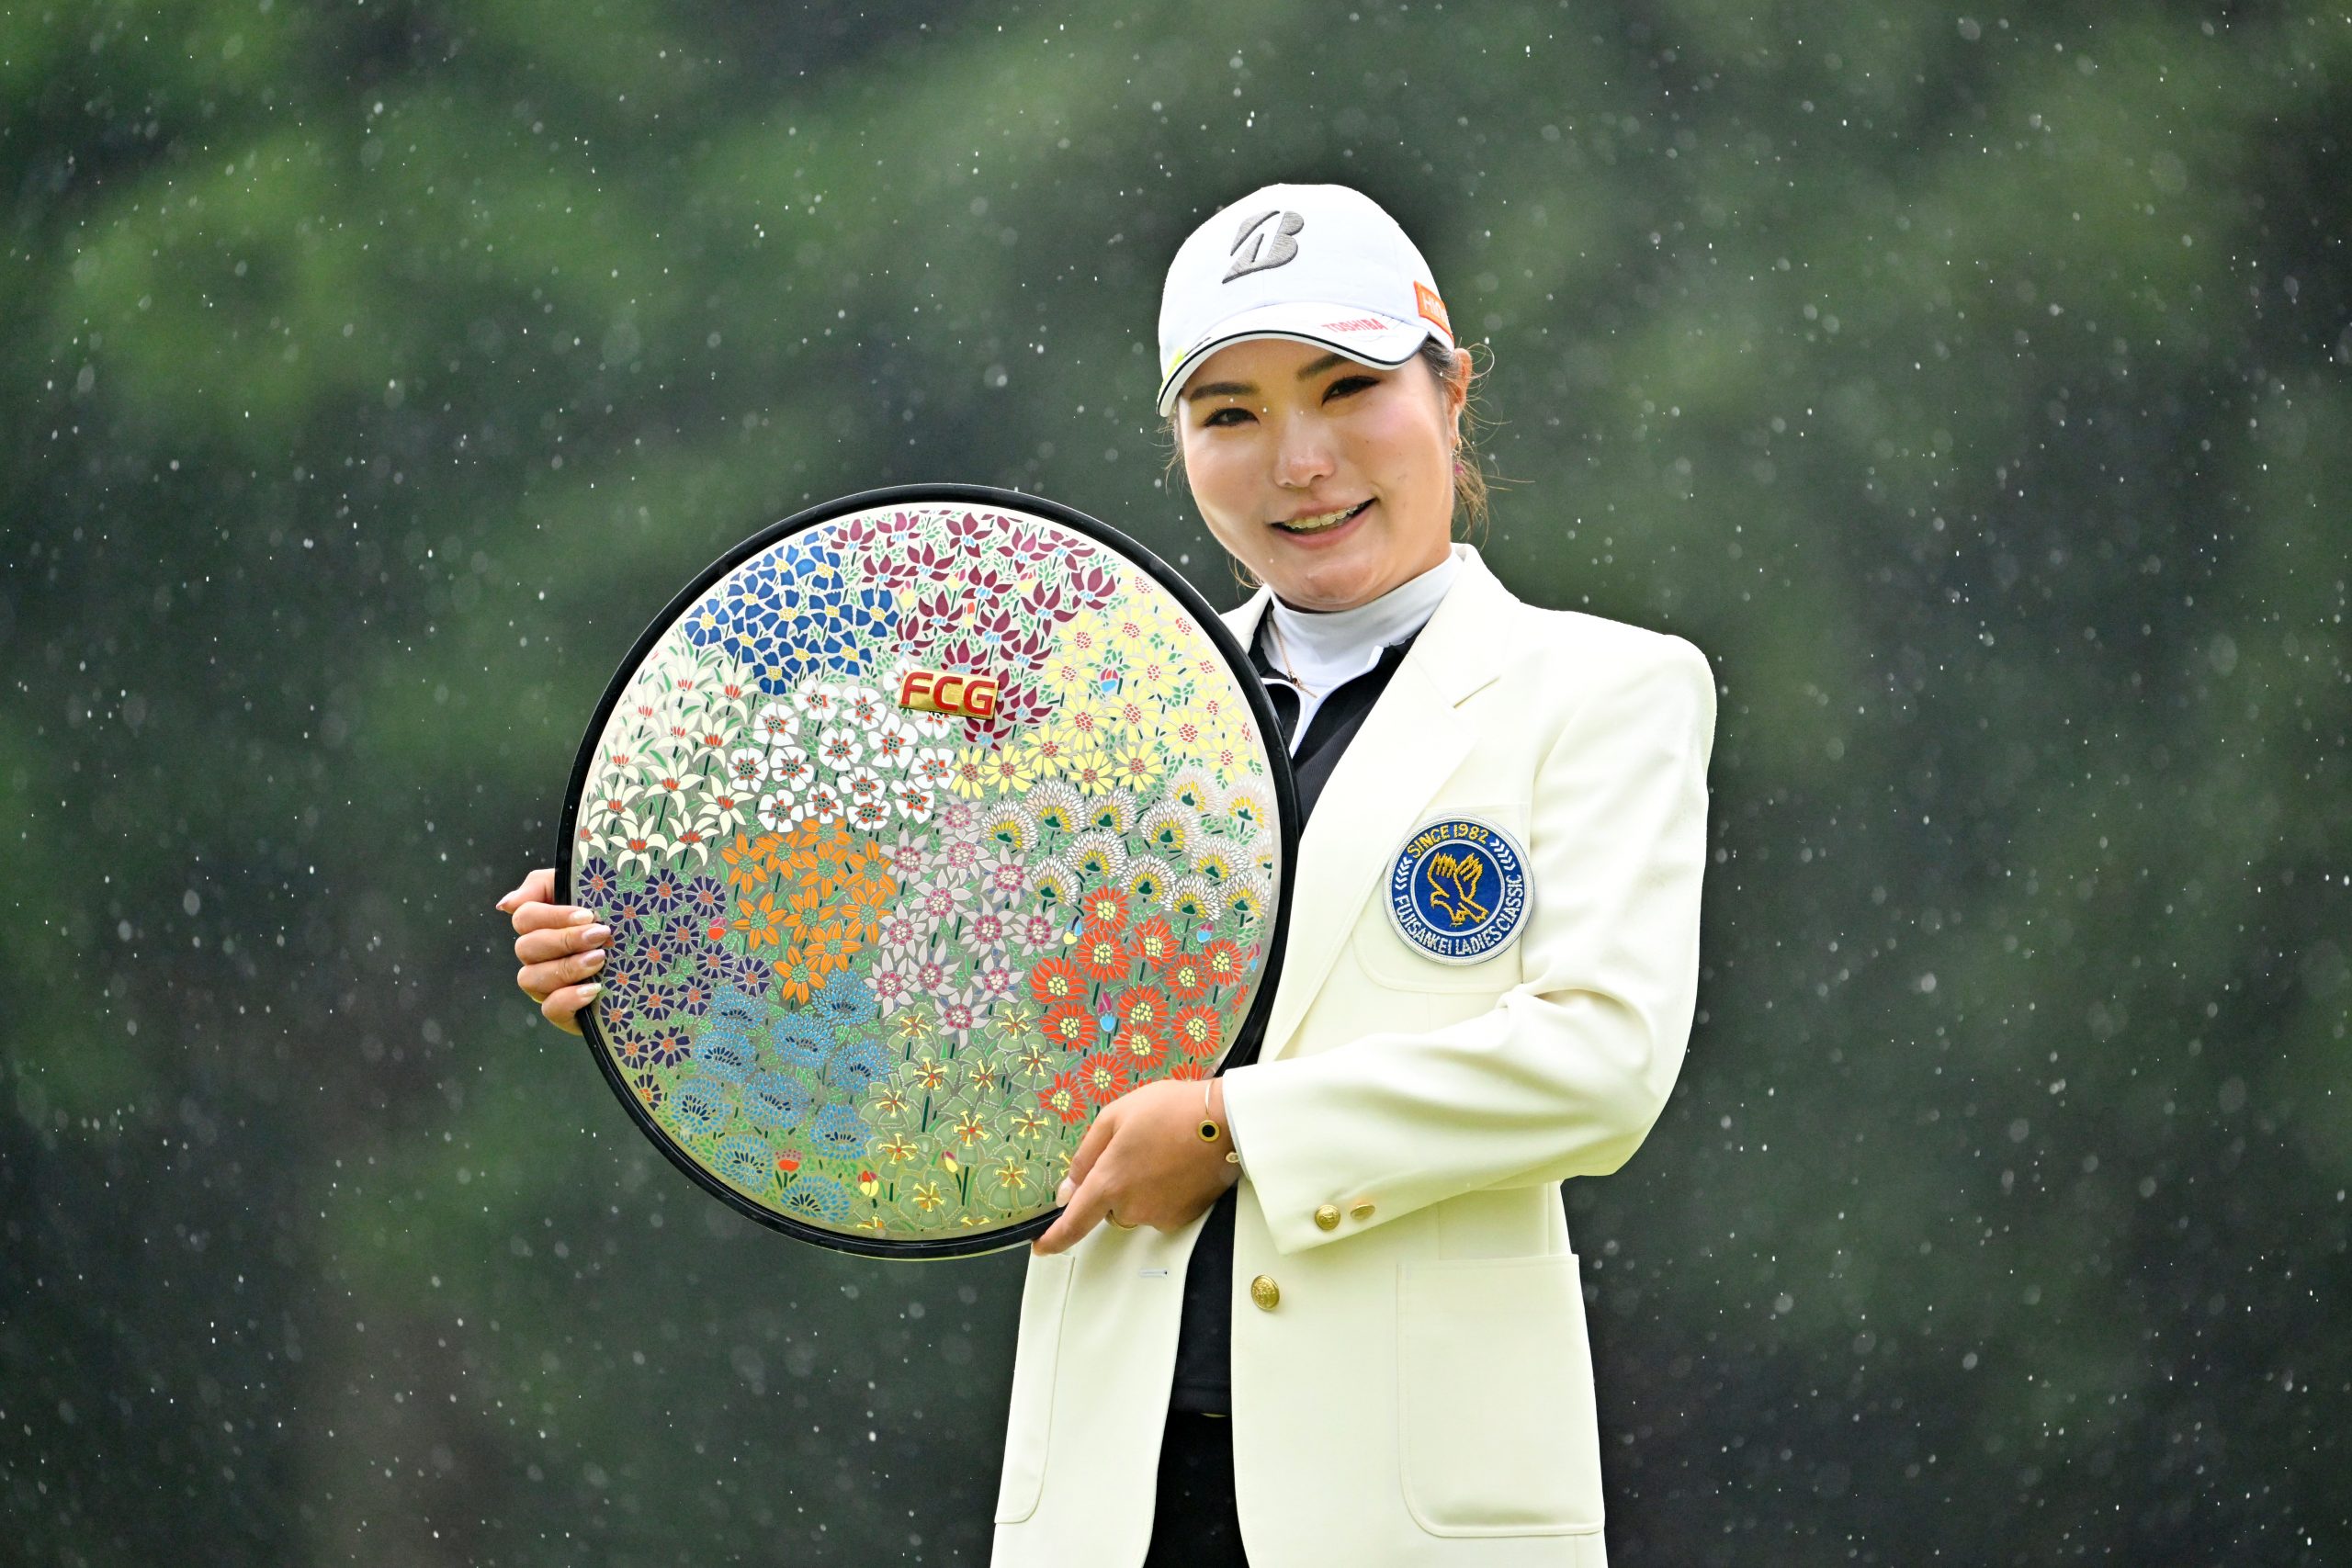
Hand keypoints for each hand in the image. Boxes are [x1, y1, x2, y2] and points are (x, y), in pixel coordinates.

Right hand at [496, 867, 609, 1034]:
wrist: (654, 959)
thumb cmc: (617, 918)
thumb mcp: (588, 891)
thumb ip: (544, 886)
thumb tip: (507, 904)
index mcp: (542, 926)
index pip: (524, 918)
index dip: (551, 916)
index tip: (587, 914)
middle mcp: (538, 957)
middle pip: (526, 947)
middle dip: (564, 940)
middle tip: (600, 934)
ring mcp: (548, 986)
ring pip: (530, 978)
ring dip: (566, 967)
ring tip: (600, 960)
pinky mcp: (565, 1013)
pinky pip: (550, 1009)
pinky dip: (568, 999)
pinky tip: (594, 989)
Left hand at [1031, 1078, 1240, 1254]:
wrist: (1226, 1121)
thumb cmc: (1169, 1110)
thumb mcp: (1115, 1116)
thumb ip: (1085, 1156)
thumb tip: (1067, 1192)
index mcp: (1109, 1182)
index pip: (1074, 1222)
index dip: (1055, 1238)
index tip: (1041, 1247)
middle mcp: (1131, 1207)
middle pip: (1109, 1208)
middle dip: (1113, 1186)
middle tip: (1135, 1149)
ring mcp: (1159, 1215)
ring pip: (1135, 1208)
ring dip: (1139, 1188)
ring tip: (1162, 1151)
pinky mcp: (1184, 1218)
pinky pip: (1160, 1210)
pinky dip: (1162, 1193)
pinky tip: (1178, 1164)